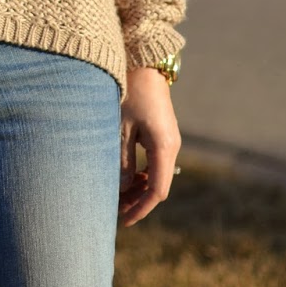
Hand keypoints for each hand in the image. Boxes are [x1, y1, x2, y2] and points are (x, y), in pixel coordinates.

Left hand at [118, 66, 180, 227]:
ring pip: (156, 175)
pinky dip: (141, 174)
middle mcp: (171, 147)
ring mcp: (169, 141)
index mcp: (164, 147)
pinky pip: (155, 163)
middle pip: (158, 186)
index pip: (156, 191)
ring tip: (116, 196)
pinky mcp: (163, 135)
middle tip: (114, 211)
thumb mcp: (120, 128)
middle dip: (137, 201)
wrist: (144, 65)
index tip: (123, 221)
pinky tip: (125, 176)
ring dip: (138, 188)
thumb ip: (122, 161)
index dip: (140, 209)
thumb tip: (121, 190)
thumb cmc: (129, 93)